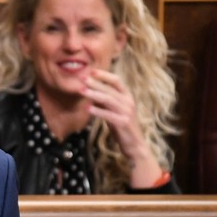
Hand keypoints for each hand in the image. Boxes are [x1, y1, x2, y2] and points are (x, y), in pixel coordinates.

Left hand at [81, 69, 163, 187]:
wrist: (134, 145)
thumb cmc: (122, 127)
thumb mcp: (114, 111)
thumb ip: (106, 102)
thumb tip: (91, 91)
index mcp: (127, 96)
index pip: (116, 80)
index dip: (104, 75)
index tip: (91, 71)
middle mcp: (128, 102)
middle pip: (110, 89)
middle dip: (95, 83)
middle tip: (82, 79)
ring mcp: (127, 112)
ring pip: (109, 99)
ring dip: (94, 94)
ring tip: (82, 91)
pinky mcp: (123, 123)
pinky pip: (108, 115)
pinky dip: (97, 111)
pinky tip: (87, 108)